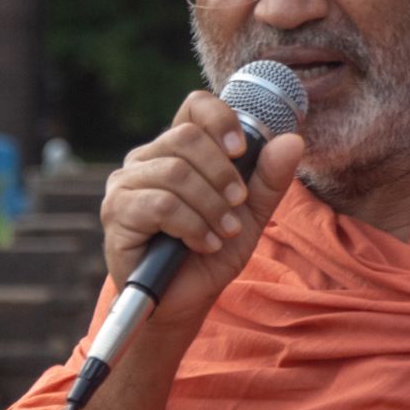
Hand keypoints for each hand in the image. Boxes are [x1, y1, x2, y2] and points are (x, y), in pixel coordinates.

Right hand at [99, 91, 303, 332]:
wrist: (184, 302)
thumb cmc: (212, 252)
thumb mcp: (250, 214)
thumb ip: (269, 179)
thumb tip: (292, 140)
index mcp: (178, 150)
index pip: (194, 107)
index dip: (220, 119)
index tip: (241, 151)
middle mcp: (147, 159)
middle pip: (186, 138)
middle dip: (222, 174)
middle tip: (238, 206)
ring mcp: (126, 184)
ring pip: (175, 172)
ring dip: (210, 206)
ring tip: (223, 232)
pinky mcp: (117, 212)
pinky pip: (160, 205)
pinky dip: (193, 226)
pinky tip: (203, 244)